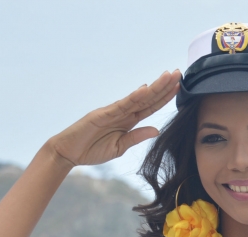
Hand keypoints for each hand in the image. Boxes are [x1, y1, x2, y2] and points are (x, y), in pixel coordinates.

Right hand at [47, 70, 180, 166]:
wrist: (68, 153)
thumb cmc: (92, 150)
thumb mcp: (120, 147)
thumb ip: (136, 137)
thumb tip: (156, 130)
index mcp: (129, 121)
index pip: (151, 106)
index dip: (165, 97)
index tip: (179, 87)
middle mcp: (123, 113)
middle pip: (148, 98)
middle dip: (164, 86)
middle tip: (178, 73)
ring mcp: (113, 111)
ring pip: (138, 98)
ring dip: (154, 87)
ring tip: (168, 76)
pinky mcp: (102, 114)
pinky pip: (121, 105)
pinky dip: (134, 96)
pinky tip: (146, 89)